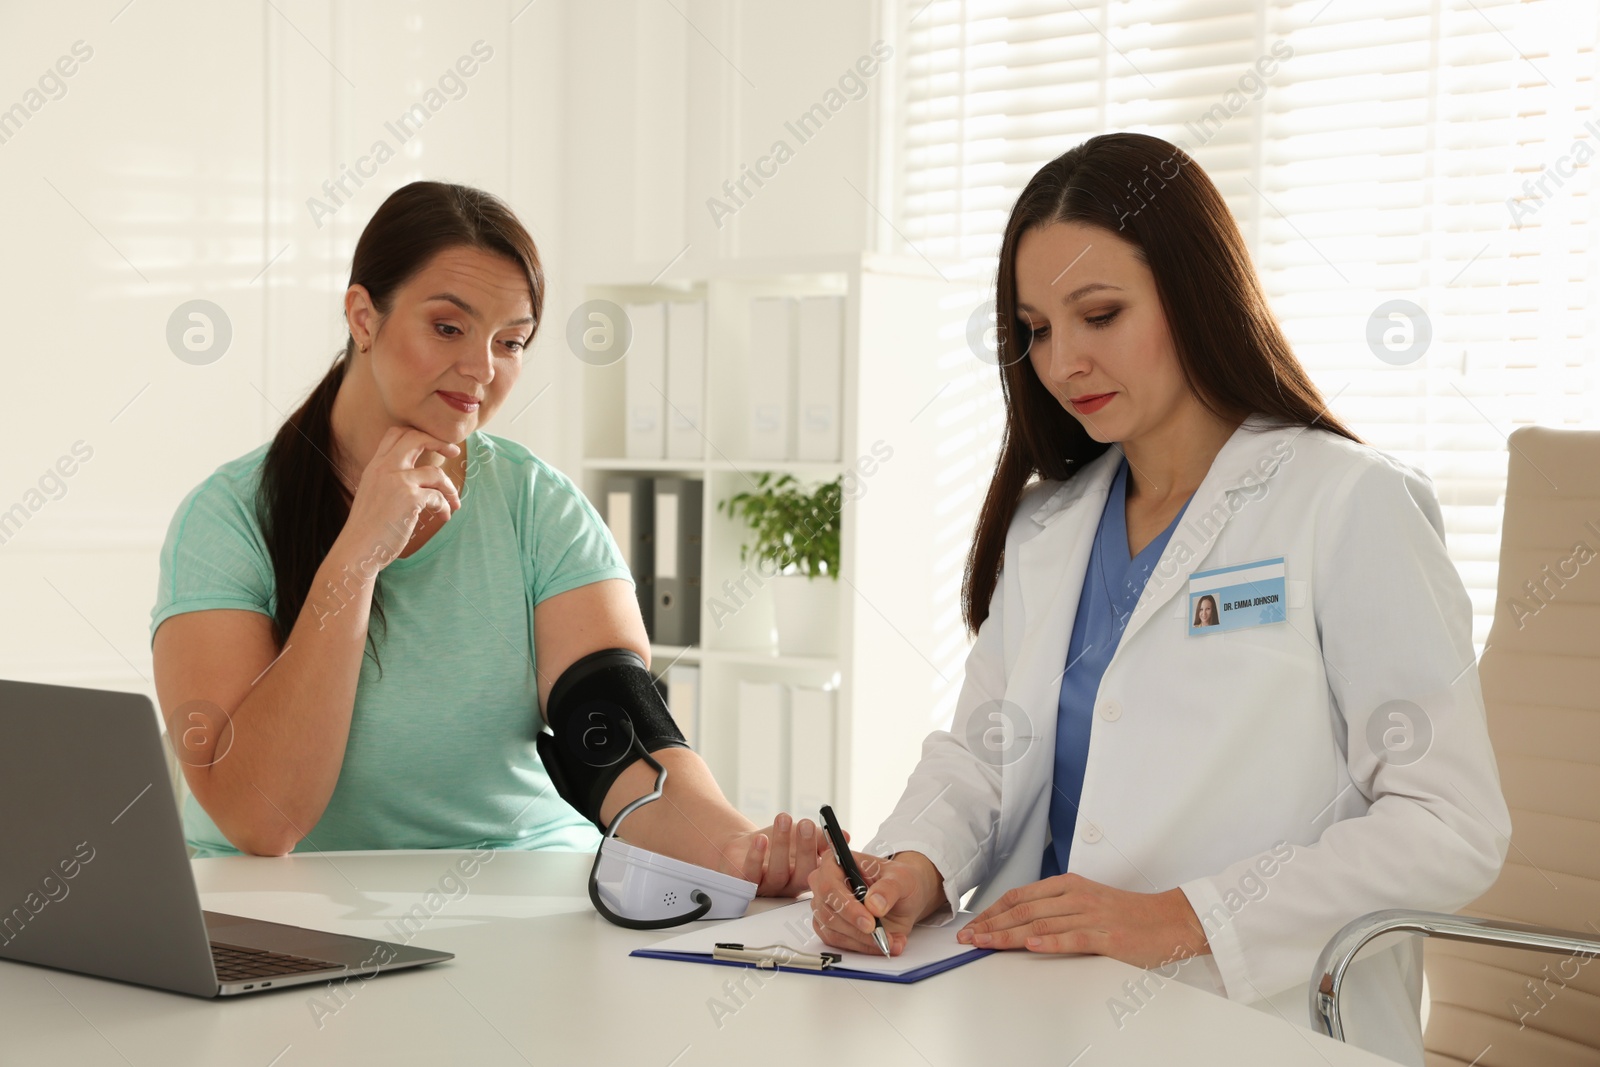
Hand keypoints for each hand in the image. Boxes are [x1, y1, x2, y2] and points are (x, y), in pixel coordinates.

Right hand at [337, 426, 462, 568]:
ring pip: (436, 472)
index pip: (396, 434)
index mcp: (375, 466)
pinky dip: (445, 507)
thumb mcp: (373, 495)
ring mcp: (397, 482)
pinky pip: (438, 497)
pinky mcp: (410, 499)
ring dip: (450, 488)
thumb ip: (389, 481)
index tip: (433, 443)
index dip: (418, 434)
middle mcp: (385, 469)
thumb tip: (416, 479)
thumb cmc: (367, 529)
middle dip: (440, 442)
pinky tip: (443, 517)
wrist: (357, 550)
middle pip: (416, 438)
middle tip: (454, 452)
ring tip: (454, 503)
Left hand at [721, 813, 830, 896]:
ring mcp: (768, 887)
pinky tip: (760, 840)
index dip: (827, 856)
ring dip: (781, 844)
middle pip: (802, 874)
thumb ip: (821, 837)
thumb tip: (844, 836)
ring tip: (783, 820)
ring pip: (778, 873)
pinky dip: (756, 857)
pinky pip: (751, 875)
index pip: (822, 871)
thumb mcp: (800, 837)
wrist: (744, 847)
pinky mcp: (746, 884)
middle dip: (806, 848)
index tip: (831, 835)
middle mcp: (789, 886)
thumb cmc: (775, 845)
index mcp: (806, 877)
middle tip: (806, 825)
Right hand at [808, 849, 942, 955]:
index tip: (869, 921)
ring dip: (863, 941)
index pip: (829, 885)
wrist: (905, 898)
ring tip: (890, 939)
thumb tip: (874, 904)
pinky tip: (882, 943)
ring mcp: (825, 908)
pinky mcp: (830, 928)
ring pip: (833, 931)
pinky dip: (863, 947)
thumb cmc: (898, 881)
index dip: (847, 906)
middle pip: (828, 911)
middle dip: (856, 928)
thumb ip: (888, 888)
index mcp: (836, 863)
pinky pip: (839, 943)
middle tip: (880, 935)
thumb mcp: (901, 879)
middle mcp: (825, 885)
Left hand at [956, 873, 1208, 967]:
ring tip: (985, 943)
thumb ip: (1057, 907)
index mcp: (1069, 885)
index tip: (972, 924)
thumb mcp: (1087, 901)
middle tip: (968, 938)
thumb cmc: (1128, 914)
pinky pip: (1073, 937)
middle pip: (1023, 910)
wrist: (1171, 920)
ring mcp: (1091, 915)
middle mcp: (1076, 896)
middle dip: (990, 924)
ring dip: (1008, 935)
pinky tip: (1031, 946)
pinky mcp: (1107, 935)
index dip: (992, 911)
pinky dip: (1050, 942)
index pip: (1019, 896)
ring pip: (1040, 923)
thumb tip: (1021, 921)